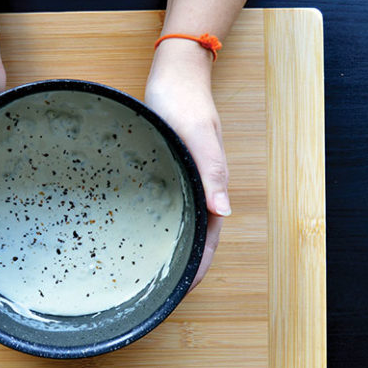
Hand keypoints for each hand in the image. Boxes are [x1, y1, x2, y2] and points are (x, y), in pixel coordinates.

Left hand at [145, 39, 229, 290]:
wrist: (176, 76)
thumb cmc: (183, 103)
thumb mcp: (197, 137)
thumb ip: (212, 172)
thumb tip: (225, 213)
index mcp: (210, 185)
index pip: (210, 237)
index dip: (199, 266)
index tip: (182, 291)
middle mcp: (199, 188)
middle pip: (196, 235)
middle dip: (184, 264)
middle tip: (161, 290)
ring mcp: (184, 181)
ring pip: (182, 222)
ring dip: (173, 246)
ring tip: (151, 270)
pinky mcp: (169, 171)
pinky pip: (169, 204)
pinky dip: (161, 223)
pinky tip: (141, 230)